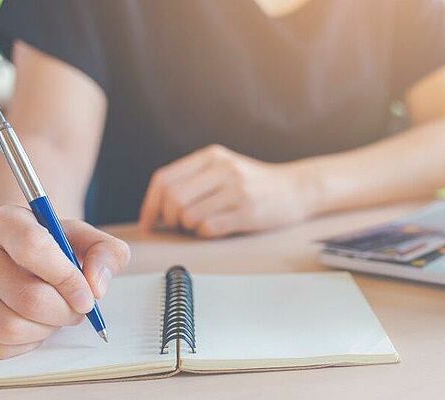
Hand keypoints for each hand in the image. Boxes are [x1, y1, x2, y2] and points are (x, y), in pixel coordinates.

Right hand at [0, 206, 129, 358]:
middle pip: (27, 297)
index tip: (89, 297)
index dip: (67, 278)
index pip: (33, 247)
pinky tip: (36, 321)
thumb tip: (96, 286)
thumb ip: (107, 253)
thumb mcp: (88, 239)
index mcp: (6, 222)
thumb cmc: (59, 247)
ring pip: (11, 327)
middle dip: (65, 311)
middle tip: (79, 307)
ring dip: (47, 328)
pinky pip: (1, 345)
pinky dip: (29, 341)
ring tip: (57, 311)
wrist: (26, 258)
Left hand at [139, 145, 313, 236]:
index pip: (164, 178)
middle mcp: (223, 169)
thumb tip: (156, 208)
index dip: (150, 204)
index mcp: (211, 156)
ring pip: (188, 216)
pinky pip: (209, 229)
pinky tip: (216, 228)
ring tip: (201, 224)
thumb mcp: (224, 168)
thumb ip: (194, 180)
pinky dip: (205, 233)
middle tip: (177, 226)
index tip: (149, 222)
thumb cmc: (254, 183)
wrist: (296, 188)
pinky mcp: (248, 212)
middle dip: (168, 218)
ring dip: (188, 228)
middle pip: (173, 197)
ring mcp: (237, 189)